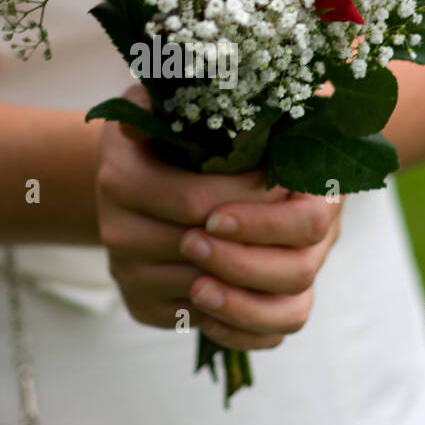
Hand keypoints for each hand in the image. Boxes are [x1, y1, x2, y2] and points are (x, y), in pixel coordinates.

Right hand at [95, 112, 342, 351]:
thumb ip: (182, 99)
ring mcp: (128, 275)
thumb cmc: (166, 132)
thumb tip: (204, 100)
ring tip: (297, 249)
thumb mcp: (169, 102)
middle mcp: (116, 233)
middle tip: (308, 219)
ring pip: (214, 294)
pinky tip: (272, 283)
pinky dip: (249, 315)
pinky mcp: (144, 308)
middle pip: (209, 254)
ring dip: (262, 275)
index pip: (201, 205)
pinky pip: (208, 325)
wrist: (130, 179)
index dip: (255, 201)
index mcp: (120, 178)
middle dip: (266, 238)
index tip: (292, 183)